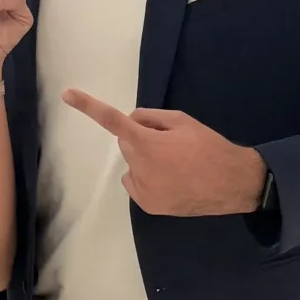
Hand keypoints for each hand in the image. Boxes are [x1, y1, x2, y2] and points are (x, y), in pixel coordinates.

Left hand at [62, 91, 266, 216]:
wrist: (232, 183)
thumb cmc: (209, 147)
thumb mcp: (182, 122)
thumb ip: (151, 118)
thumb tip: (131, 121)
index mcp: (147, 143)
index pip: (112, 121)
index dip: (88, 106)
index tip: (67, 94)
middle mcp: (140, 167)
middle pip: (127, 143)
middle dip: (141, 138)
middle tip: (171, 144)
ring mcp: (142, 189)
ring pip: (132, 164)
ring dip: (144, 159)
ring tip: (176, 165)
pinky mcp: (148, 205)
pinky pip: (135, 183)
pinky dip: (146, 177)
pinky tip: (171, 179)